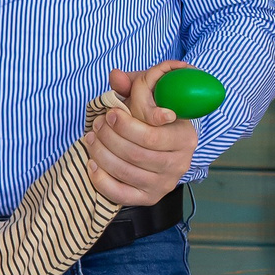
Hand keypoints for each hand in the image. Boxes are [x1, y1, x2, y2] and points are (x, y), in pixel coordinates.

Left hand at [90, 62, 200, 207]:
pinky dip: (101, 179)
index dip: (126, 125)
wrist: (162, 150)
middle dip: (109, 137)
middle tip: (96, 124)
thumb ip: (132, 86)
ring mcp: (165, 183)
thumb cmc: (152, 121)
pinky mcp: (149, 198)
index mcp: (184, 137)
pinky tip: (91, 163)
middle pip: (135, 154)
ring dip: (101, 153)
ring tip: (90, 138)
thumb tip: (115, 75)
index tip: (110, 113)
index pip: (151, 136)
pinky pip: (120, 194)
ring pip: (125, 171)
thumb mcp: (148, 99)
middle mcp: (179, 163)